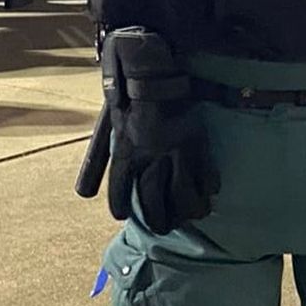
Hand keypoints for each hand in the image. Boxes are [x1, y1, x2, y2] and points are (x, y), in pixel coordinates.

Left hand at [106, 97, 219, 234]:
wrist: (154, 78)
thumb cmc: (131, 99)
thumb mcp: (113, 125)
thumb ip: (112, 152)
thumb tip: (96, 179)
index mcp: (125, 153)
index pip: (119, 189)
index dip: (120, 206)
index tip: (123, 216)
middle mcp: (148, 157)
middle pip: (152, 198)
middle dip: (158, 218)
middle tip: (164, 227)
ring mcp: (173, 152)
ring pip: (182, 193)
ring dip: (188, 209)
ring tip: (193, 214)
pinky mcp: (195, 144)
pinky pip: (204, 173)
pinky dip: (208, 187)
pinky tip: (209, 192)